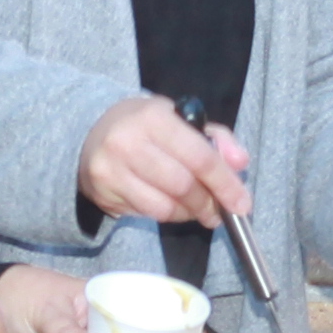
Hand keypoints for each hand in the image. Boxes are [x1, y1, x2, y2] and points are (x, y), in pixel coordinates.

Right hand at [78, 95, 249, 229]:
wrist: (90, 132)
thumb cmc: (145, 126)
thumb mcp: (181, 120)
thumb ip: (216, 139)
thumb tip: (240, 162)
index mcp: (154, 117)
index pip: (199, 157)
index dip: (225, 183)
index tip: (242, 203)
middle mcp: (128, 142)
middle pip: (183, 186)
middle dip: (208, 203)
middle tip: (218, 212)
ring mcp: (111, 169)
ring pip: (165, 207)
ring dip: (188, 213)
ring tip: (195, 208)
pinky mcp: (103, 192)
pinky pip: (147, 214)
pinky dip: (167, 215)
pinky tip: (169, 204)